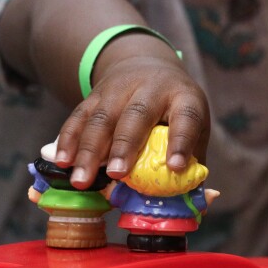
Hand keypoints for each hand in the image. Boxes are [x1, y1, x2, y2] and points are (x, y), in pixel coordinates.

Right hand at [54, 35, 209, 190]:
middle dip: (124, 146)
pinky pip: (78, 117)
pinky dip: (68, 140)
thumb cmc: (175, 113)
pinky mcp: (94, 94)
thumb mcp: (195, 131)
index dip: (181, 142)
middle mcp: (152, 88)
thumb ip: (196, 165)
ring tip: (80, 180)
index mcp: (184, 98)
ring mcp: (119, 88)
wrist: (147, 67)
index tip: (175, 166)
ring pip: (101, 118)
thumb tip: (206, 200)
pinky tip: (61, 162)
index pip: (185, 117)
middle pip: (137, 115)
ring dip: (88, 150)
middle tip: (116, 174)